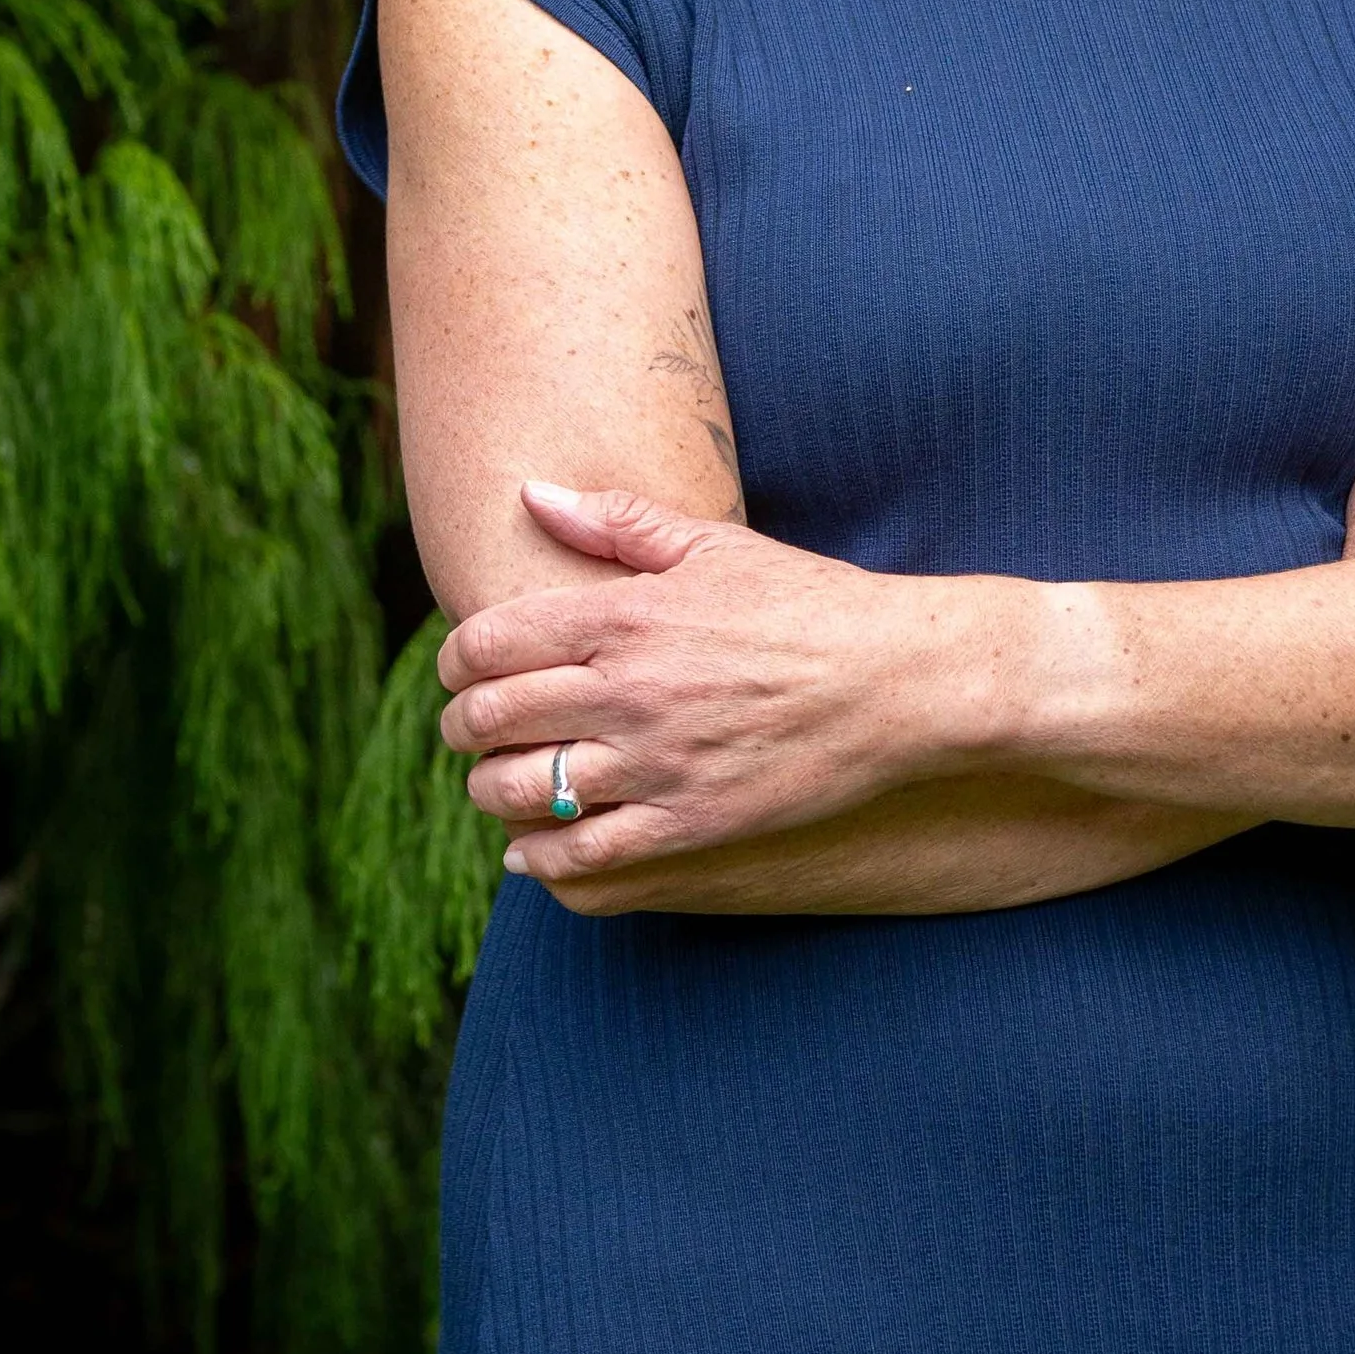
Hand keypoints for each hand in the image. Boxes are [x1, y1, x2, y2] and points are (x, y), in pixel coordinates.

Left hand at [442, 486, 1014, 888]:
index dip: (454, 662)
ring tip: (498, 783)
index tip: (459, 671)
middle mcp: (629, 690)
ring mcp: (658, 763)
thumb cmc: (810, 604)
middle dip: (461, 727)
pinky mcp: (691, 824)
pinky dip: (538, 858)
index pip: (488, 642)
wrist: (900, 681)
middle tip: (467, 730)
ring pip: (522, 791)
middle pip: (491, 718)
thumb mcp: (714, 547)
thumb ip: (615, 522)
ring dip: (490, 790)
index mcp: (625, 615)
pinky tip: (532, 850)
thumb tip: (531, 494)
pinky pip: (582, 856)